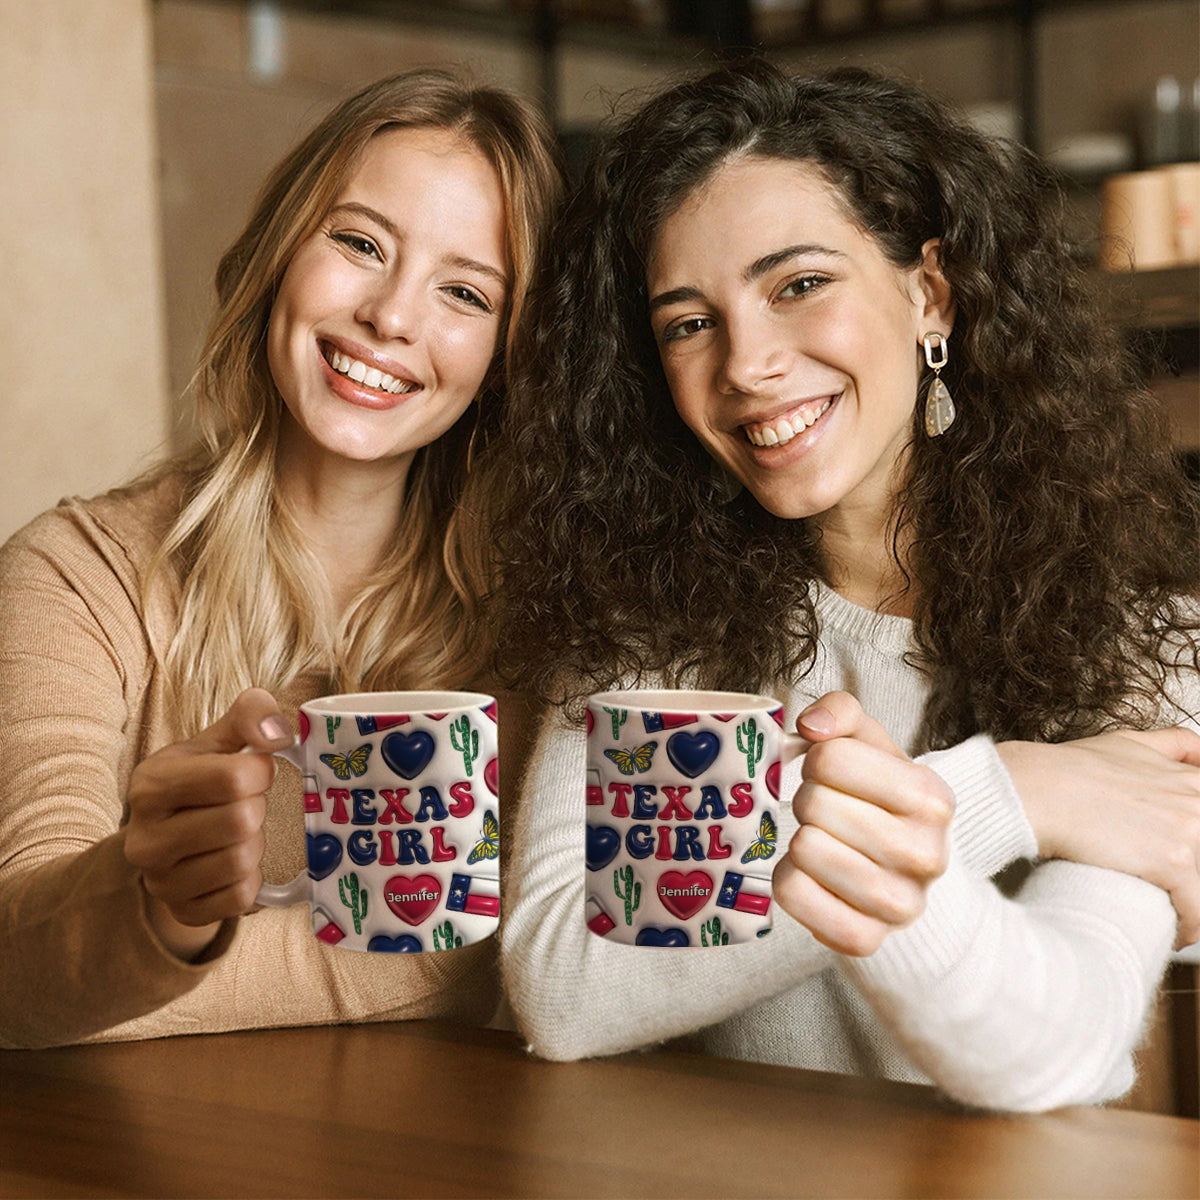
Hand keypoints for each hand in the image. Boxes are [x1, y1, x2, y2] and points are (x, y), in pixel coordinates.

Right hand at [124, 688, 292, 958]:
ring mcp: (160, 882)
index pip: (232, 778)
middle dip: (256, 808)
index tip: (255, 771)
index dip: (260, 772)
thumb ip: (250, 715)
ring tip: (238, 833)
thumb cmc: (201, 780)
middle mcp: (144, 838)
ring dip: (255, 844)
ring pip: (242, 861)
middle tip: (245, 805)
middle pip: (240, 821)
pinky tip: (235, 862)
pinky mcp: (182, 911)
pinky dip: (251, 878)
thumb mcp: (219, 739)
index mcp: (151, 785)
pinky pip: (241, 898)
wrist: (169, 837)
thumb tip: (280, 732)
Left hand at [773, 691, 953, 956]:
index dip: (817, 760)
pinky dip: (788, 880)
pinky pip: (792, 893)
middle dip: (808, 800)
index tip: (831, 774)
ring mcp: (900, 905)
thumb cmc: (877, 798)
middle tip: (825, 812)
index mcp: (932, 797)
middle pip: (813, 805)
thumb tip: (810, 725)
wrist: (903, 873)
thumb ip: (842, 711)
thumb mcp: (870, 745)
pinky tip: (813, 876)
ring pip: (803, 850)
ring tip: (823, 841)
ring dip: (798, 840)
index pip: (830, 758)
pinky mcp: (865, 940)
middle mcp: (927, 854)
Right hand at [997, 727, 1199, 947]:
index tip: (1185, 863)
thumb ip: (1171, 744)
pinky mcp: (1174, 861)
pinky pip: (1198, 911)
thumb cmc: (1067, 769)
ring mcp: (1189, 831)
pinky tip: (1173, 933)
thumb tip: (1198, 750)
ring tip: (1172, 917)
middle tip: (1171, 889)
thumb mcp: (1126, 743)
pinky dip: (1188, 928)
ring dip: (1193, 906)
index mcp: (1190, 780)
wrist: (1036, 789)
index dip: (1194, 847)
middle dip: (1193, 877)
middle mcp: (1197, 802)